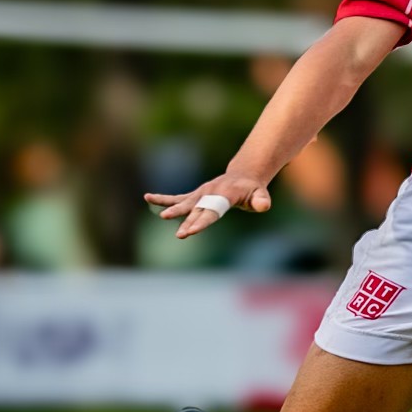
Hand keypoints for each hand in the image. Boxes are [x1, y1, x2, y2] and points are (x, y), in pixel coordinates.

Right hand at [145, 174, 271, 239]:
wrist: (242, 176)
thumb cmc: (252, 190)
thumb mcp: (260, 194)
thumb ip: (261, 200)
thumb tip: (263, 206)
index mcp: (226, 195)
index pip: (213, 211)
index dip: (202, 221)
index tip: (190, 231)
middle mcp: (210, 193)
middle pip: (197, 210)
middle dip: (189, 222)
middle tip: (180, 234)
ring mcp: (201, 194)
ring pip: (184, 203)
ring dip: (172, 209)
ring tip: (161, 216)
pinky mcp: (195, 195)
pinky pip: (177, 198)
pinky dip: (163, 198)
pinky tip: (147, 197)